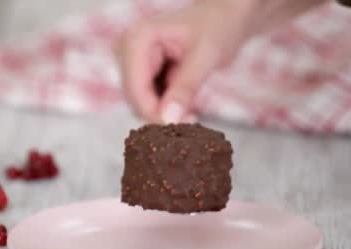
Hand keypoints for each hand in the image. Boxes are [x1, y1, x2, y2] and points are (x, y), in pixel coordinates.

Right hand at [115, 0, 325, 123]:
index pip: (136, 90)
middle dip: (163, 116)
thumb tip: (168, 119)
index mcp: (137, 38)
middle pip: (135, 100)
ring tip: (193, 116)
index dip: (156, 115)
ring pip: (141, 105)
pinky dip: (167, 110)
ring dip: (167, 115)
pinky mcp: (139, 73)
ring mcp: (130, 61)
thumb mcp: (206, 57)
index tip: (183, 129)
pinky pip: (148, 102)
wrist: (224, 17)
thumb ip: (185, 88)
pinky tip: (187, 109)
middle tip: (193, 123)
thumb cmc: (217, 27)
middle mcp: (126, 49)